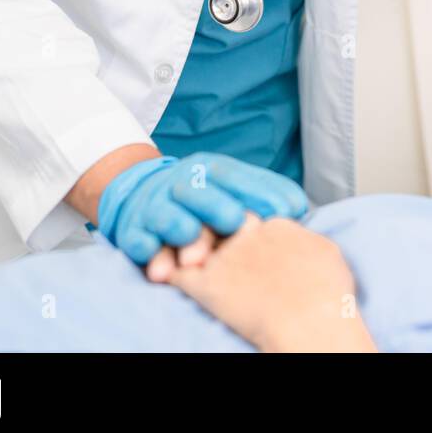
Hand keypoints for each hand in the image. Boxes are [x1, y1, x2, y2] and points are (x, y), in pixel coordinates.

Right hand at [96, 153, 308, 264]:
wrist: (141, 192)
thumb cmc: (203, 197)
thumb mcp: (229, 186)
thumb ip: (261, 194)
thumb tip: (299, 208)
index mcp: (210, 169)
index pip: (237, 175)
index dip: (263, 190)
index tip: (289, 209)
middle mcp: (182, 182)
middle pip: (200, 191)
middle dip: (218, 205)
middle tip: (236, 222)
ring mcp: (155, 204)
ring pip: (167, 215)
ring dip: (182, 230)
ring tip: (195, 252)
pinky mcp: (132, 228)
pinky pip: (137, 238)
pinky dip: (147, 249)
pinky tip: (158, 262)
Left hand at [168, 215, 375, 352]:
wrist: (310, 321)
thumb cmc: (328, 293)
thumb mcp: (326, 251)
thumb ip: (305, 238)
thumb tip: (302, 236)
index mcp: (275, 223)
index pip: (248, 211)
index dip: (239, 222)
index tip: (235, 230)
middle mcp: (247, 233)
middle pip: (217, 217)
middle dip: (207, 221)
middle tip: (202, 234)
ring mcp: (225, 257)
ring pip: (191, 238)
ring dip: (183, 243)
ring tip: (181, 252)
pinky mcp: (207, 284)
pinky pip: (177, 271)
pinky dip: (167, 269)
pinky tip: (161, 273)